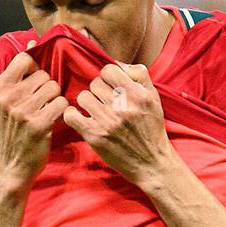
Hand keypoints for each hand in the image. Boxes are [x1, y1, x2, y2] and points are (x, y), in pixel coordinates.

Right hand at [0, 51, 68, 185]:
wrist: (11, 165)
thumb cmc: (12, 130)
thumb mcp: (6, 100)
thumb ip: (18, 72)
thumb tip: (34, 41)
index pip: (25, 59)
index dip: (36, 69)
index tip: (34, 84)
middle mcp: (8, 97)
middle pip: (43, 74)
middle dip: (47, 87)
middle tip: (41, 104)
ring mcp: (23, 111)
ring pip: (54, 87)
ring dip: (55, 99)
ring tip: (46, 112)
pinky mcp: (39, 125)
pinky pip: (61, 103)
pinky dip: (61, 111)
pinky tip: (53, 120)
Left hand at [61, 62, 174, 186]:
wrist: (151, 163)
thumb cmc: (152, 129)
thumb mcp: (154, 98)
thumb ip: (139, 75)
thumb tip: (117, 64)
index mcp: (137, 94)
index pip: (108, 70)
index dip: (108, 77)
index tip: (111, 87)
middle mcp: (122, 106)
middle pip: (95, 83)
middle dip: (99, 91)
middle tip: (105, 103)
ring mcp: (107, 122)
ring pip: (83, 97)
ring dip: (87, 103)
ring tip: (96, 111)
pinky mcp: (95, 136)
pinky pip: (71, 115)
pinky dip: (72, 115)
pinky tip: (81, 119)